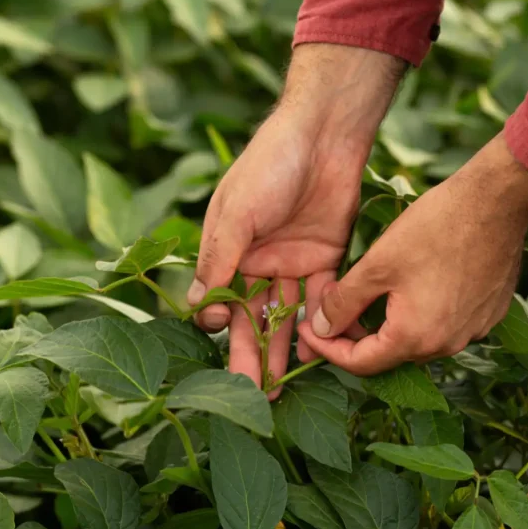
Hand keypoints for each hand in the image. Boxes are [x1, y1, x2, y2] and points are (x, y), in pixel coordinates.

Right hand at [187, 45, 405, 395]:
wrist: (323, 133)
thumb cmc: (268, 165)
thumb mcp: (237, 213)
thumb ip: (220, 260)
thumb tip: (201, 311)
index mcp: (227, 250)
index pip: (219, 301)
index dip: (222, 328)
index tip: (226, 347)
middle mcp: (257, 262)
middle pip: (253, 318)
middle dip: (252, 355)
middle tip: (254, 395)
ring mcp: (291, 262)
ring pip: (286, 316)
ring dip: (284, 350)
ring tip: (281, 386)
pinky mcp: (326, 259)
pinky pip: (321, 300)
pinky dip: (318, 325)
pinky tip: (316, 353)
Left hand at [297, 133, 527, 374]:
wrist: (497, 200)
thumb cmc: (435, 227)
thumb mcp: (377, 264)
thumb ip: (344, 303)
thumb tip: (320, 329)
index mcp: (415, 338)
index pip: (361, 363)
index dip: (329, 349)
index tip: (309, 330)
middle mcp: (447, 346)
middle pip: (390, 353)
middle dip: (357, 335)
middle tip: (334, 308)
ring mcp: (473, 331)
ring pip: (418, 338)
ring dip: (390, 323)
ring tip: (370, 293)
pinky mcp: (488, 314)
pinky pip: (445, 324)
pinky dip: (422, 312)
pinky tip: (413, 284)